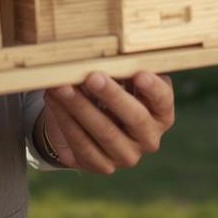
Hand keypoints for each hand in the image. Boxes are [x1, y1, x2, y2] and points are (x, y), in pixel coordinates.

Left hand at [40, 71, 173, 173]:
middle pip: (135, 118)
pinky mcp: (100, 165)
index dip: (153, 89)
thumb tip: (108, 53)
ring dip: (81, 107)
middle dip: (112, 96)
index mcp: (161, 115)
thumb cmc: (114, 92)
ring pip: (105, 133)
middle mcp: (148, 139)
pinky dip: (66, 121)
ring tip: (62, 87)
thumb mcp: (125, 80)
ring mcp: (125, 156)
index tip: (140, 74)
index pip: (163, 101)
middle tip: (92, 77)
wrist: (93, 123)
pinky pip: (82, 145)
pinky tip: (55, 102)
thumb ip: (124, 69)